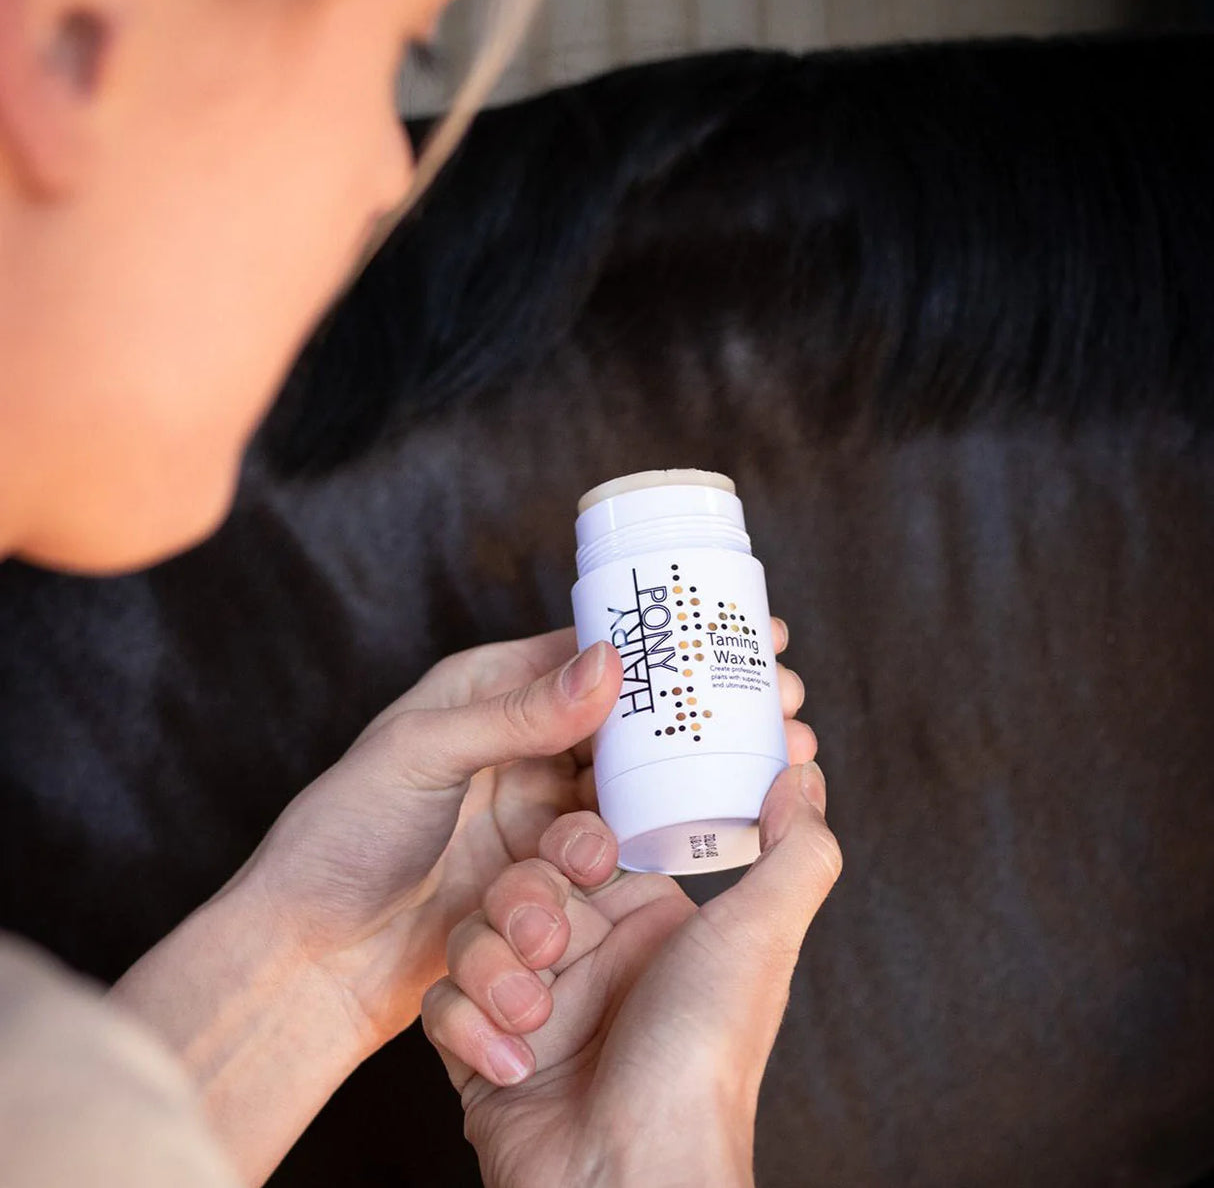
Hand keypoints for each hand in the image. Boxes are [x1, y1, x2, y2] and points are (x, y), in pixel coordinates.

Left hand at [237, 616, 805, 1044]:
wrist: (311, 955)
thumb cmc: (342, 836)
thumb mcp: (423, 753)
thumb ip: (516, 712)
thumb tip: (610, 664)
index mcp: (488, 691)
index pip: (591, 653)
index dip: (665, 643)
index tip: (735, 634)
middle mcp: (519, 743)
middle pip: (628, 716)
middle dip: (701, 707)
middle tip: (782, 701)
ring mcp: (533, 809)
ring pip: (630, 780)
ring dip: (694, 768)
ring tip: (768, 758)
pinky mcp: (542, 871)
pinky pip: (613, 841)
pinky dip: (658, 830)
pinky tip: (711, 820)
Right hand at [420, 773, 838, 1187]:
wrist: (632, 1181)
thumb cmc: (702, 1060)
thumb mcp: (762, 937)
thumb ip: (798, 849)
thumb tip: (807, 773)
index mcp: (646, 927)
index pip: (585, 846)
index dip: (572, 843)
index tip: (587, 860)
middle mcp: (589, 961)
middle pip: (519, 882)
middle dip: (523, 905)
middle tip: (552, 945)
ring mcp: (533, 1008)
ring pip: (473, 933)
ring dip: (493, 969)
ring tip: (535, 1017)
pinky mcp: (483, 1053)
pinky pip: (443, 1000)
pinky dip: (468, 1026)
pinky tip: (513, 1062)